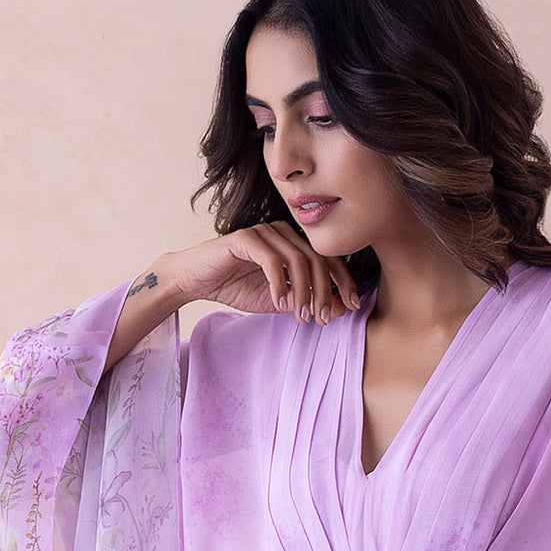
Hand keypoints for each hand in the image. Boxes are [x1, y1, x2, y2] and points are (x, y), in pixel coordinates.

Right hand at [172, 224, 358, 325]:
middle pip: (317, 258)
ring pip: (298, 259)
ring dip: (304, 291)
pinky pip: (271, 260)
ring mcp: (264, 232)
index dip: (344, 281)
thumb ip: (307, 301)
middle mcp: (282, 233)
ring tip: (302, 315)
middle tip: (324, 318)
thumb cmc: (236, 287)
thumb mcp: (280, 301)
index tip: (353, 305)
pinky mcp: (244, 238)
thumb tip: (342, 308)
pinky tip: (279, 302)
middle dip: (325, 291)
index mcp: (293, 243)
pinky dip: (279, 283)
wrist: (197, 280)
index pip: (328, 258)